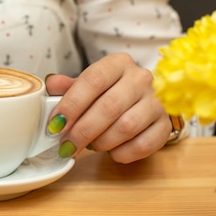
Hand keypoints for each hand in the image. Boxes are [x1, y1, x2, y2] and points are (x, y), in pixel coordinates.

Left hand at [45, 53, 170, 162]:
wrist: (143, 103)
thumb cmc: (108, 93)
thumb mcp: (87, 86)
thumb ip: (68, 87)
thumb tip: (50, 85)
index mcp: (118, 63)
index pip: (93, 79)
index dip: (71, 104)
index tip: (55, 124)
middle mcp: (141, 78)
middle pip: (108, 106)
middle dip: (82, 130)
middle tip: (66, 145)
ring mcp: (157, 101)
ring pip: (126, 127)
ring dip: (102, 142)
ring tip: (90, 146)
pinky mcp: (165, 125)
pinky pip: (143, 144)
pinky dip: (122, 153)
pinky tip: (112, 152)